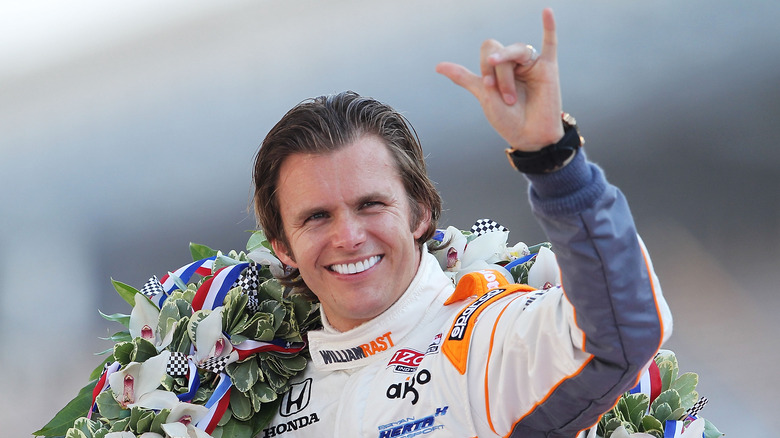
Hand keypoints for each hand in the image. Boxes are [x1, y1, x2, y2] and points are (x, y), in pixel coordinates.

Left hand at [436, 8, 563, 151]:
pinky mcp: (549, 69)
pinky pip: (550, 43)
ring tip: (511, 97)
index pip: (489, 52)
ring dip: (509, 75)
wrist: (529, 137)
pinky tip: (547, 11)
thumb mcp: (483, 95)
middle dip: (498, 74)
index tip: (489, 88)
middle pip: (501, 50)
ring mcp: (532, 64)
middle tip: (504, 97)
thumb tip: (437, 66)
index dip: (486, 67)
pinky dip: (549, 27)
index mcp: (498, 68)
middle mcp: (514, 63)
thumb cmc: (507, 119)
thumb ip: (464, 77)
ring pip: (517, 50)